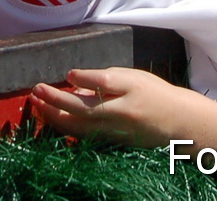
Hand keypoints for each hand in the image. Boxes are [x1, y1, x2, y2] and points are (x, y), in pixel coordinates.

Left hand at [29, 67, 191, 145]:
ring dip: (55, 116)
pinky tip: (51, 118)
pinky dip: (66, 127)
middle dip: (57, 100)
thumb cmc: (153, 93)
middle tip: (36, 90)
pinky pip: (86, 135)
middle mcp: (124, 112)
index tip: (67, 74)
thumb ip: (104, 79)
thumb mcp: (132, 77)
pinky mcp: (115, 142)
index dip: (84, 78)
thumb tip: (74, 84)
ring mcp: (119, 130)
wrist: (179, 121)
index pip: (104, 83)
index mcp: (132, 89)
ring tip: (36, 103)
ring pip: (81, 127)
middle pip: (86, 109)